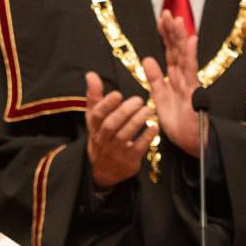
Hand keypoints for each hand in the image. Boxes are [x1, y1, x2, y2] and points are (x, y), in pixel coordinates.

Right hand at [84, 72, 155, 188]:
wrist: (104, 171)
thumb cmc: (102, 136)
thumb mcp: (94, 118)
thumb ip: (94, 96)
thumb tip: (91, 74)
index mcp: (94, 127)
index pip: (97, 115)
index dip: (106, 105)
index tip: (118, 94)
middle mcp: (103, 140)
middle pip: (111, 125)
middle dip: (124, 112)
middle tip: (139, 100)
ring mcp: (115, 152)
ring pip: (123, 136)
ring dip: (136, 122)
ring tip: (148, 110)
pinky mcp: (129, 161)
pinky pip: (137, 149)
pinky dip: (146, 138)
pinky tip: (154, 127)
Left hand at [142, 9, 203, 154]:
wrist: (190, 140)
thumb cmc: (177, 121)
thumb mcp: (159, 97)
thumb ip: (154, 78)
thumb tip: (147, 58)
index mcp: (174, 77)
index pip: (169, 52)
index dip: (165, 36)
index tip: (161, 19)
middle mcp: (183, 76)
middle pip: (176, 50)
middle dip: (172, 31)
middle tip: (167, 12)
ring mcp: (189, 82)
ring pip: (183, 56)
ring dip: (180, 38)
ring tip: (177, 20)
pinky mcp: (193, 92)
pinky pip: (191, 71)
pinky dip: (190, 55)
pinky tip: (190, 41)